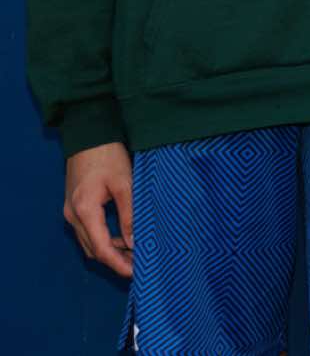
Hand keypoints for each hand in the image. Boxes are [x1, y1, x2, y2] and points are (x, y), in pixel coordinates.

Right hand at [63, 142, 133, 276]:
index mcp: (84, 211)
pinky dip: (104, 239)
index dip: (117, 263)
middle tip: (138, 266)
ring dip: (110, 250)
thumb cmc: (108, 157)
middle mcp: (73, 216)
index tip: (134, 273)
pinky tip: (122, 238)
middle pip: (93, 249)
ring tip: (134, 254)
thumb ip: (129, 215)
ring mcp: (71, 212)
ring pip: (90, 242)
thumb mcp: (125, 184)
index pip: (101, 248)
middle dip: (115, 261)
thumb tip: (134, 242)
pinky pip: (88, 231)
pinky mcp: (75, 207)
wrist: (89, 136)